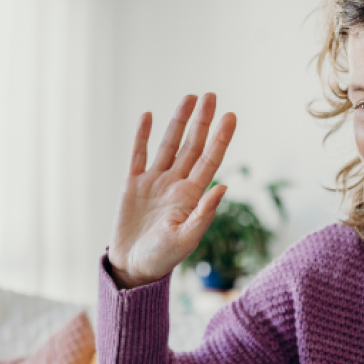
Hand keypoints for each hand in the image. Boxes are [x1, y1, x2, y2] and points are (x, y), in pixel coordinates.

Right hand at [108, 93, 236, 287]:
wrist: (133, 268)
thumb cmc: (163, 258)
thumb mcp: (186, 239)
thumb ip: (204, 214)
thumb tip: (223, 187)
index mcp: (191, 196)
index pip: (209, 160)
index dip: (220, 138)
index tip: (230, 115)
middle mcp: (176, 184)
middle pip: (192, 146)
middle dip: (201, 121)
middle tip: (211, 95)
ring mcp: (154, 182)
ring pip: (168, 145)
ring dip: (178, 121)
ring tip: (189, 97)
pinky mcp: (132, 185)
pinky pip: (138, 155)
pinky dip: (142, 135)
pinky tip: (149, 115)